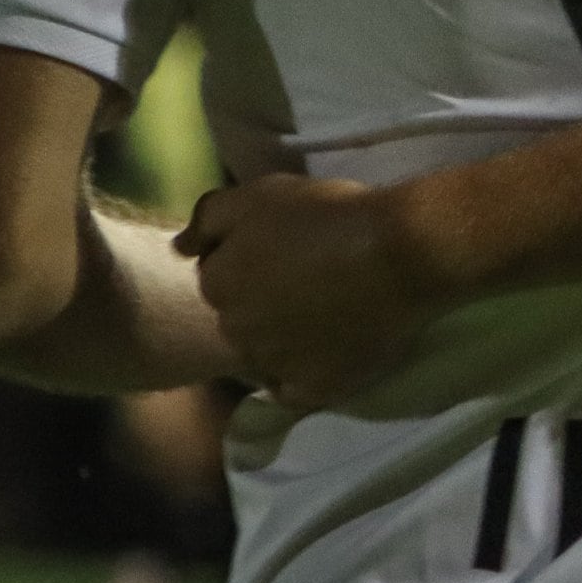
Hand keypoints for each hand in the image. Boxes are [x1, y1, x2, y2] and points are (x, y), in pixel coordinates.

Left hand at [178, 176, 447, 410]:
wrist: (402, 253)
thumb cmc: (331, 215)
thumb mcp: (263, 192)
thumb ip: (209, 216)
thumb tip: (179, 246)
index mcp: (218, 282)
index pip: (218, 275)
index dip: (249, 260)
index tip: (284, 249)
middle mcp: (234, 329)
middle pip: (238, 317)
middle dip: (261, 303)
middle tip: (306, 280)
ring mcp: (272, 364)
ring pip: (263, 355)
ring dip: (280, 340)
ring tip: (322, 315)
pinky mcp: (311, 390)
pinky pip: (293, 390)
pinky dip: (304, 376)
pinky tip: (328, 350)